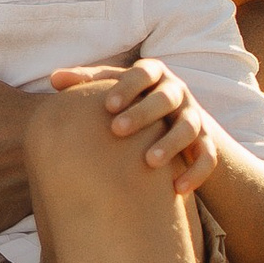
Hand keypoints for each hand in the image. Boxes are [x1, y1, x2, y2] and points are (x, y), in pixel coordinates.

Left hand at [51, 55, 220, 198]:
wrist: (178, 125)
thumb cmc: (134, 104)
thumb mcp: (116, 91)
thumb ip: (89, 82)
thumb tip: (55, 79)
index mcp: (154, 76)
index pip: (144, 73)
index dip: (127, 86)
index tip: (106, 105)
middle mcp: (177, 93)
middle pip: (166, 98)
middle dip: (143, 113)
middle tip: (117, 130)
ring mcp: (195, 117)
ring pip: (190, 126)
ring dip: (171, 143)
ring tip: (149, 162)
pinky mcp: (207, 143)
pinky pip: (208, 157)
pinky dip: (196, 172)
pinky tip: (177, 189)